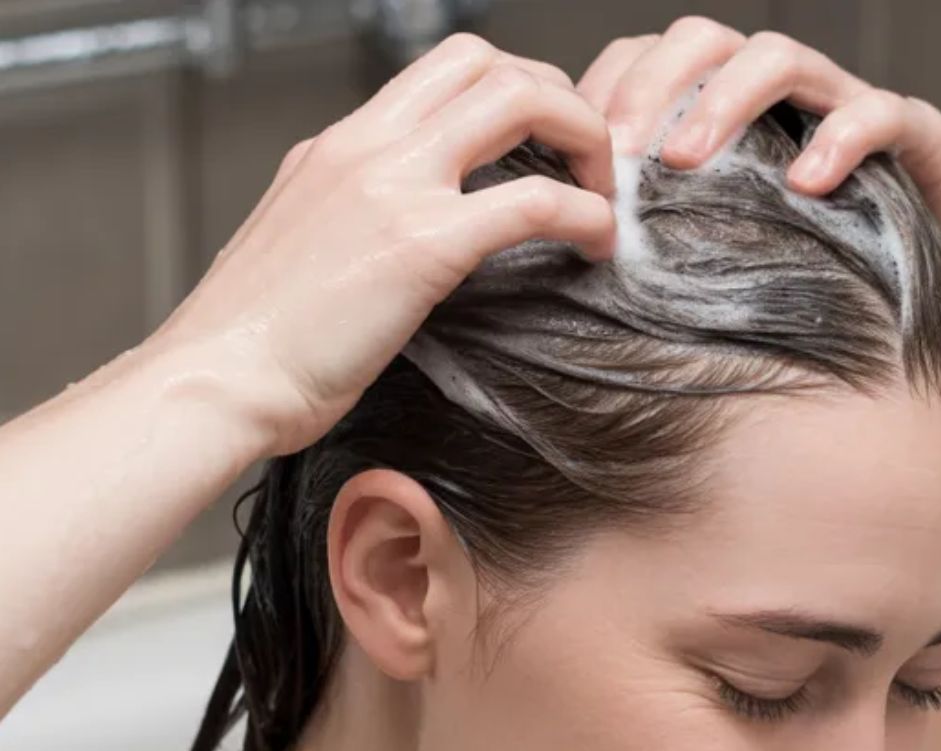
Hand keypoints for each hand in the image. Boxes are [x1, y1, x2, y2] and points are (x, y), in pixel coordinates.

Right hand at [149, 34, 616, 456]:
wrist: (217, 380)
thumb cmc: (258, 341)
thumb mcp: (306, 245)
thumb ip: (359, 219)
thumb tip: (411, 234)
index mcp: (339, 146)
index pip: (443, 72)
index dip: (515, 93)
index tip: (550, 143)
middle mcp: (366, 146)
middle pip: (487, 62)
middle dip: (559, 95)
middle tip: (590, 156)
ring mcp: (394, 185)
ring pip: (518, 98)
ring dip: (584, 135)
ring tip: (605, 192)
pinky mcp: (422, 242)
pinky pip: (535, 201)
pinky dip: (586, 213)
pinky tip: (599, 242)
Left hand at [575, 18, 940, 315]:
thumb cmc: (848, 261)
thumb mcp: (750, 250)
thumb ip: (683, 238)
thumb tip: (588, 264)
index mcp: (740, 111)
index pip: (656, 61)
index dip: (610, 90)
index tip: (576, 152)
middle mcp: (791, 95)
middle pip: (706, 41)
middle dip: (654, 87)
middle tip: (620, 153)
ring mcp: (852, 104)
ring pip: (781, 58)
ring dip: (726, 100)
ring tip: (688, 159)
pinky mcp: (918, 133)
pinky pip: (879, 114)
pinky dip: (839, 140)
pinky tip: (806, 183)